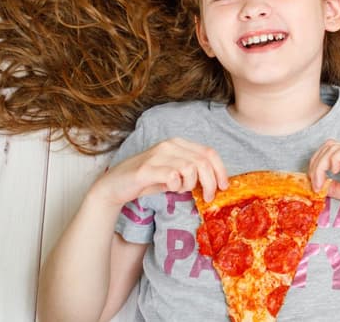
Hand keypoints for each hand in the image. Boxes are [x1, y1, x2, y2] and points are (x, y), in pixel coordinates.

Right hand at [94, 138, 228, 205]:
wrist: (115, 186)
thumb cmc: (147, 180)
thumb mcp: (175, 174)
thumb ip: (193, 172)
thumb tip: (216, 181)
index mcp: (178, 143)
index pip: (209, 152)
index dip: (221, 170)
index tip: (224, 186)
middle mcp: (169, 145)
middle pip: (203, 161)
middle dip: (210, 182)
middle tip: (208, 196)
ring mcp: (158, 155)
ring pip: (190, 168)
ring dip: (190, 184)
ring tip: (180, 189)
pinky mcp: (147, 168)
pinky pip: (173, 176)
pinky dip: (176, 186)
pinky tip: (170, 189)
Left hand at [308, 140, 339, 232]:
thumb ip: (338, 188)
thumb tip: (321, 185)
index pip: (332, 150)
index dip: (318, 163)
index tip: (315, 183)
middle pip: (330, 145)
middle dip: (315, 163)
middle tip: (315, 183)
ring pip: (334, 146)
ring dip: (320, 163)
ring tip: (321, 183)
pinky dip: (333, 160)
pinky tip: (333, 173)